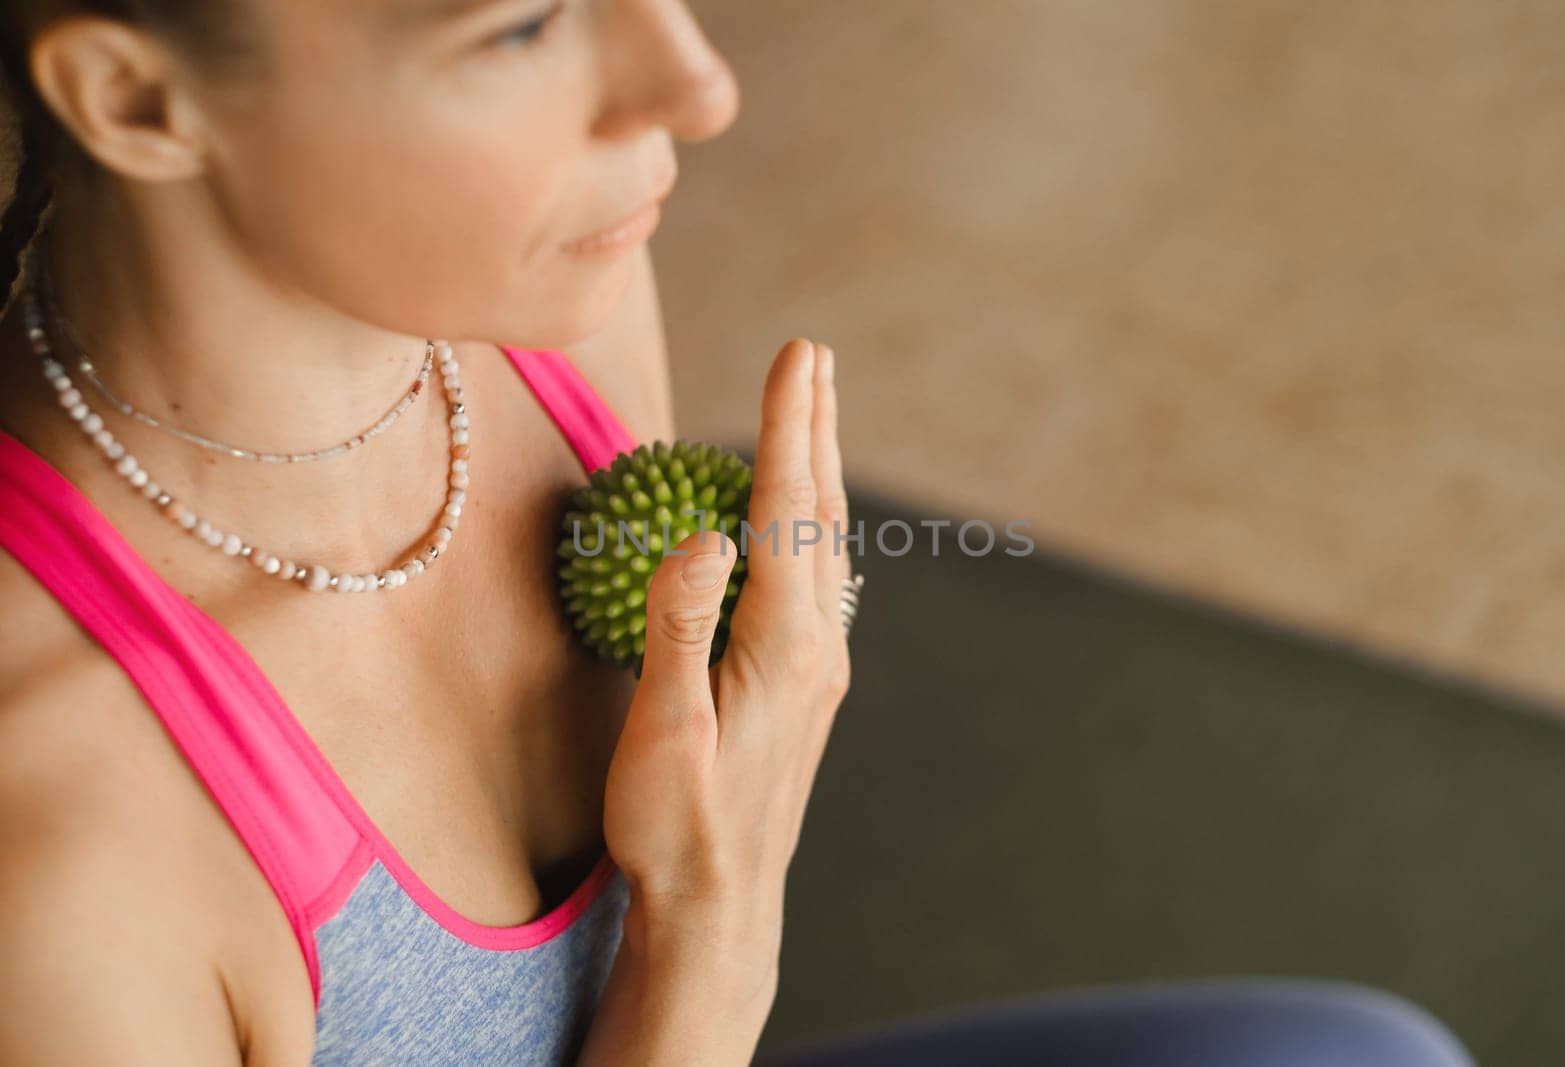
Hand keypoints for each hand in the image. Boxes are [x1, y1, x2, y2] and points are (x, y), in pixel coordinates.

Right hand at [600, 337, 851, 943]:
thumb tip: (707, 535)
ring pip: (826, 545)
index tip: (795, 356)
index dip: (787, 427)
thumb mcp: (663, 731)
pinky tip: (797, 520)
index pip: (787, 512)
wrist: (722, 905)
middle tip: (810, 356)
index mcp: (786, 644)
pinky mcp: (810, 684)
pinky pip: (816, 577)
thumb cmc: (678, 823)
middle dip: (814, 426)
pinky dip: (807, 521)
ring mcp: (822, 665)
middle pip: (821, 514)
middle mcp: (820, 645)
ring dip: (816, 469)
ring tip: (810, 413)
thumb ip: (680, 628)